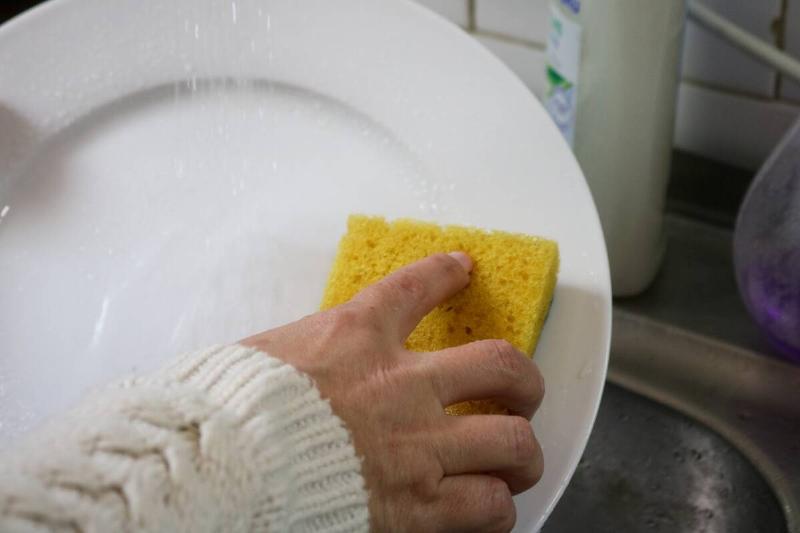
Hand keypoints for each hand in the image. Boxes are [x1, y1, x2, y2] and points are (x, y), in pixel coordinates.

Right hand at [242, 253, 544, 531]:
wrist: (224, 467)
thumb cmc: (228, 411)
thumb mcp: (261, 357)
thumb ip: (301, 355)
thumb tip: (298, 363)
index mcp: (357, 338)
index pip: (415, 288)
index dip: (446, 273)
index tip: (462, 267)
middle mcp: (401, 386)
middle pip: (500, 365)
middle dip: (522, 379)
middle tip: (521, 389)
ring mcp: (418, 446)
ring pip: (512, 440)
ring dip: (521, 452)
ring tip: (516, 459)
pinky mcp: (418, 507)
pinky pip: (489, 506)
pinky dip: (495, 507)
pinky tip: (488, 504)